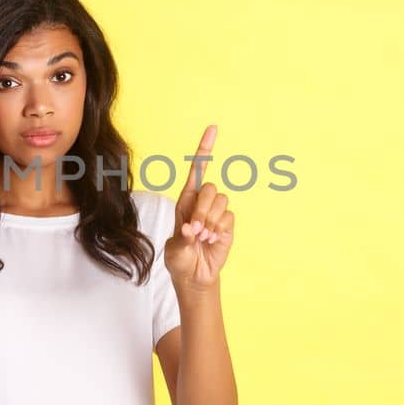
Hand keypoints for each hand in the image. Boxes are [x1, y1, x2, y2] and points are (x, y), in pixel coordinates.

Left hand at [164, 124, 233, 292]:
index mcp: (185, 200)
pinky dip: (219, 229)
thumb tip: (191, 228)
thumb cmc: (179, 259)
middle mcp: (201, 203)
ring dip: (210, 221)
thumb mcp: (174, 249)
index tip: (213, 129)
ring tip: (203, 237)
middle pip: (210, 188)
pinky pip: (228, 217)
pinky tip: (212, 240)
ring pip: (221, 202)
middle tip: (195, 231)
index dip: (205, 149)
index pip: (197, 170)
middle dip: (202, 210)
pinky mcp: (227, 224)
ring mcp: (216, 213)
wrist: (194, 275)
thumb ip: (182, 237)